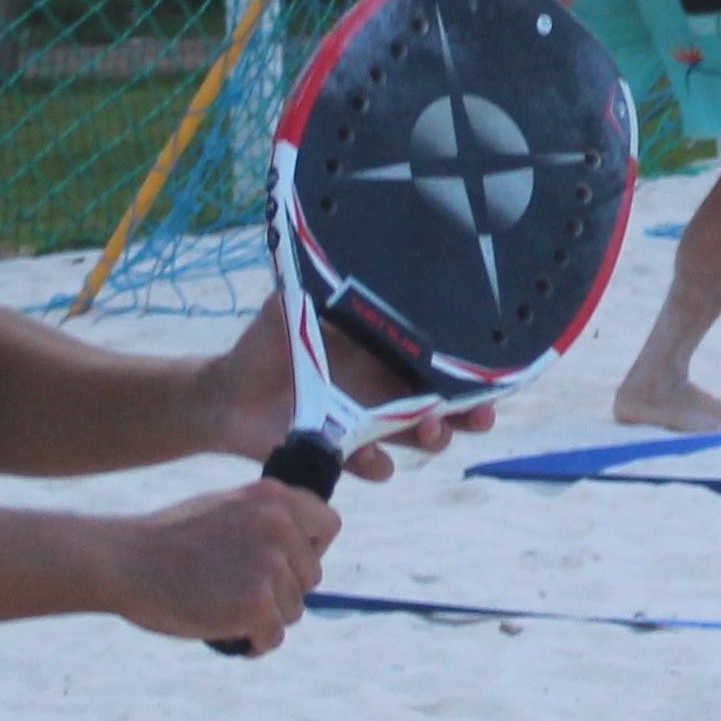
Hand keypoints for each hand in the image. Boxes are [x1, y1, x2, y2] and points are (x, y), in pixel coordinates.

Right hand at [106, 481, 335, 652]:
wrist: (124, 561)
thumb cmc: (167, 540)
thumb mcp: (224, 507)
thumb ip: (264, 521)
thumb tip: (299, 552)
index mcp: (273, 496)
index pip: (328, 526)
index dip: (309, 549)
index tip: (283, 563)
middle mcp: (279, 525)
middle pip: (311, 575)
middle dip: (283, 589)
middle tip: (239, 590)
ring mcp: (271, 565)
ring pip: (294, 609)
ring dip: (265, 617)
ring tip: (224, 607)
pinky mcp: (258, 604)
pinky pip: (274, 636)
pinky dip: (253, 641)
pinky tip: (226, 631)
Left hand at [206, 299, 497, 481]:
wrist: (227, 393)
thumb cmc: (267, 343)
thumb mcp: (294, 303)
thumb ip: (322, 287)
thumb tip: (346, 254)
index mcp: (384, 351)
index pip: (441, 360)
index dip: (472, 371)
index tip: (493, 376)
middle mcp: (385, 389)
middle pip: (447, 405)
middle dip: (469, 413)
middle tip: (476, 416)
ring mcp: (368, 423)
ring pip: (420, 437)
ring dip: (431, 438)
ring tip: (425, 430)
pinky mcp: (343, 453)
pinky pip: (374, 466)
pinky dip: (376, 464)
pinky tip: (369, 457)